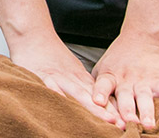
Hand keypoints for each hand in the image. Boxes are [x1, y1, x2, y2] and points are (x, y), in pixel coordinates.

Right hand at [9, 34, 124, 128]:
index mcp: (80, 78)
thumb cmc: (50, 54)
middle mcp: (73, 79)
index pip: (99, 97)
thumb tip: (98, 104)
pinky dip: (59, 95)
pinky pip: (51, 86)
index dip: (112, 110)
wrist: (34, 33)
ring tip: (108, 120)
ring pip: (79, 94)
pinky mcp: (42, 75)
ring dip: (94, 108)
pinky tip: (66, 104)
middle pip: (93, 98)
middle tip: (123, 125)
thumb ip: (82, 86)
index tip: (125, 123)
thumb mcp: (71, 70)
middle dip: (109, 113)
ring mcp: (59, 77)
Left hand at [91, 36, 158, 130]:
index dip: (100, 93)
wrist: (142, 37)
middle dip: (126, 110)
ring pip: (146, 98)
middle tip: (127, 122)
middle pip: (125, 96)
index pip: (103, 85)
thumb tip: (88, 107)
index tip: (97, 102)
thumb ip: (97, 87)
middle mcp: (126, 81)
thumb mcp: (103, 68)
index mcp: (110, 77)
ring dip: (147, 112)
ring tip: (149, 125)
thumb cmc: (119, 58)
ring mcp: (144, 81)